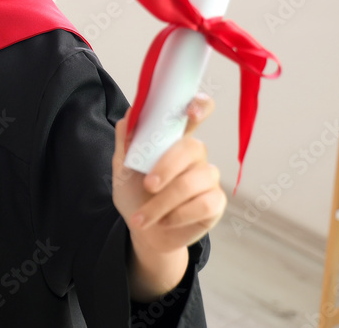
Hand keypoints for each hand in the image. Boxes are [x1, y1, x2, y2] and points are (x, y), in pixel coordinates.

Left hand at [111, 94, 226, 297]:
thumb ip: (126, 139)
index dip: (199, 106)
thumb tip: (131, 113)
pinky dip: (178, 215)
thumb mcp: (122, 167)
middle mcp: (194, 155)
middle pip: (192, 147)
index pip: (195, 112)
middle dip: (167, 168)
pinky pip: (204, 204)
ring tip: (143, 217)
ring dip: (163, 202)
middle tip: (148, 186)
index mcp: (173, 139)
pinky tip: (165, 221)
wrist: (143, 232)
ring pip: (194, 181)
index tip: (191, 112)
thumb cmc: (134, 193)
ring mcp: (208, 178)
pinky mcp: (215, 202)